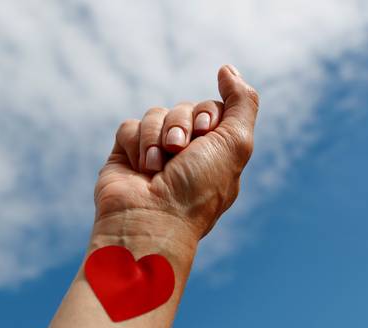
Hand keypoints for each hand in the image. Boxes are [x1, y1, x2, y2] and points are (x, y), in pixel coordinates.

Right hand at [92, 65, 258, 264]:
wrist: (150, 219)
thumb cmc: (197, 190)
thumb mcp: (236, 143)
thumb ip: (242, 102)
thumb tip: (228, 69)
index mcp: (214, 153)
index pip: (211, 109)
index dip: (207, 115)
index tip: (206, 134)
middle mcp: (186, 153)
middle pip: (183, 109)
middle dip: (180, 126)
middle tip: (179, 151)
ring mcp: (154, 153)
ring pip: (154, 114)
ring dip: (156, 138)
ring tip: (156, 168)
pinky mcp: (125, 155)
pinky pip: (128, 127)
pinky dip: (134, 145)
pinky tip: (138, 169)